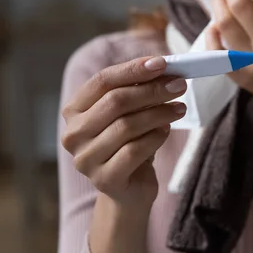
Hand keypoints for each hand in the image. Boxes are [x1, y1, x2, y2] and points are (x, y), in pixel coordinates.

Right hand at [61, 56, 186, 207]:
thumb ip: (139, 90)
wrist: (129, 189)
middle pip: (115, 102)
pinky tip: (166, 131)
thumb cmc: (130, 143)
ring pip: (126, 126)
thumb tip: (165, 68)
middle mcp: (73, 134)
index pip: (102, 81)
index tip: (162, 63)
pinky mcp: (104, 179)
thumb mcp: (130, 113)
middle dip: (152, 90)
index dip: (133, 69)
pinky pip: (135, 150)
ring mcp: (85, 159)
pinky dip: (156, 137)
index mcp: (74, 111)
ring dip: (159, 113)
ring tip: (179, 109)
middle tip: (179, 85)